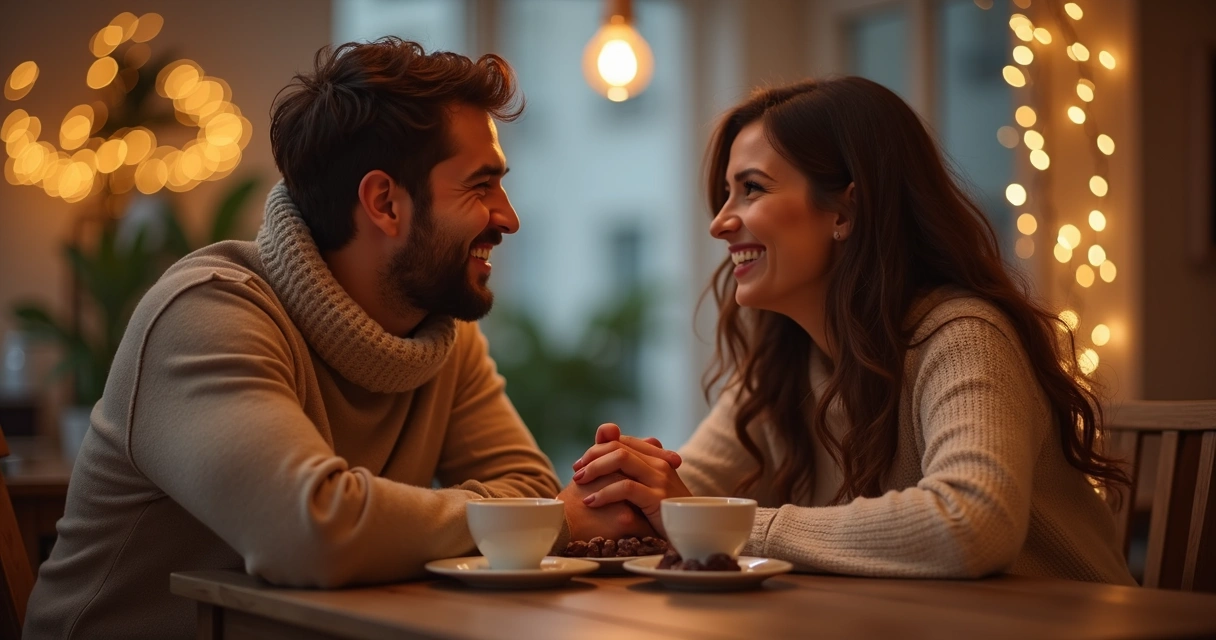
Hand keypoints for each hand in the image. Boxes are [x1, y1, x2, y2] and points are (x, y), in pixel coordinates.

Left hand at [570, 424, 691, 536]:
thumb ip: (627, 469)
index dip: (597, 449)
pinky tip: (591, 501)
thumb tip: (604, 441)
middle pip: (618, 446)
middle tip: (576, 473)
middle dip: (592, 457)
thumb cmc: (664, 513)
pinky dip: (604, 493)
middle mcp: (659, 463)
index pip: (621, 441)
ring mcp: (660, 479)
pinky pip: (626, 487)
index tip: (580, 464)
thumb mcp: (644, 489)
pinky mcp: (658, 498)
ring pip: (621, 459)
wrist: (692, 533)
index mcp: (656, 458)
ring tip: (580, 483)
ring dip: (595, 469)